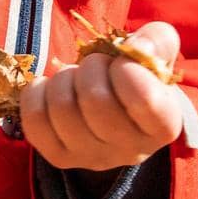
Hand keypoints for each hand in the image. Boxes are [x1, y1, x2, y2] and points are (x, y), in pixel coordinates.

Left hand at [18, 21, 182, 173]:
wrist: (115, 112)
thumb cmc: (137, 78)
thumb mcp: (155, 55)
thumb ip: (158, 41)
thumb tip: (137, 46)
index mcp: (163, 126)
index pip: (144, 98)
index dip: (125, 69)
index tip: (122, 64)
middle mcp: (131, 150)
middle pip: (95, 100)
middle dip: (91, 69)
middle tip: (96, 68)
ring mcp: (92, 158)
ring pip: (62, 107)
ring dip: (64, 79)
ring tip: (76, 80)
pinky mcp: (59, 157)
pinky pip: (33, 118)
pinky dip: (37, 93)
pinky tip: (51, 91)